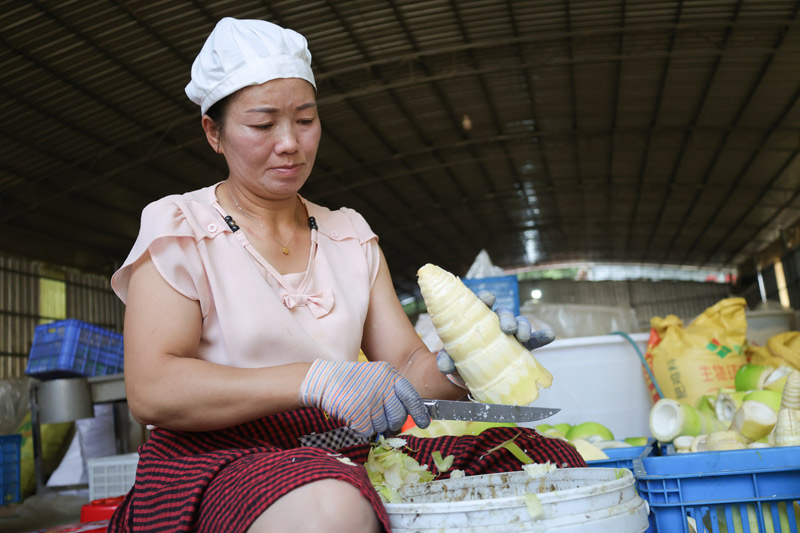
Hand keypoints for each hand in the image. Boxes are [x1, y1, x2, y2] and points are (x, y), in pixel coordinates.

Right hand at [299, 359, 430, 437]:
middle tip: (380, 420)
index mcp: (389, 375)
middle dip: (391, 424)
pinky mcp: (357, 411)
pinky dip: (360, 428)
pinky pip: (366, 431)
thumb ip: (391, 393)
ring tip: (361, 411)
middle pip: (398, 417)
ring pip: (381, 426)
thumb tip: (407, 418)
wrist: (324, 380)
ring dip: (372, 425)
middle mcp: (383, 385)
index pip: (411, 396)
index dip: (418, 412)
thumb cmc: (351, 382)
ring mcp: (370, 398)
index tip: (423, 423)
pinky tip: (353, 416)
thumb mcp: (376, 378)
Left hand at [437, 290, 554, 377]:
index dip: (486, 298)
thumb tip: (444, 366)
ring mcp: (510, 334)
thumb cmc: (462, 357)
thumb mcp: (452, 359)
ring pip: (519, 323)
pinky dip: (543, 336)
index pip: (481, 304)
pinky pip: (535, 339)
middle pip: (503, 313)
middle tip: (507, 328)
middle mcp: (495, 322)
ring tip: (522, 336)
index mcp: (477, 319)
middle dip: (506, 317)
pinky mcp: (523, 346)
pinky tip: (550, 335)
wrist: (473, 373)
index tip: (488, 299)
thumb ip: (446, 360)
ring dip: (523, 326)